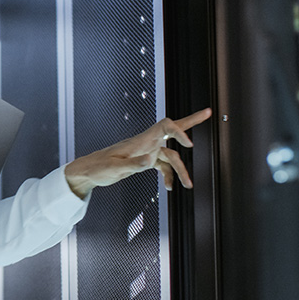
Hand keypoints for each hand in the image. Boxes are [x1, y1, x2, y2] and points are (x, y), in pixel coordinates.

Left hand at [63, 107, 212, 196]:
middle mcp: (146, 143)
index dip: (179, 131)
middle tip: (208, 112)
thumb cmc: (99, 167)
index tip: (188, 144)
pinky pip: (162, 165)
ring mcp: (146, 151)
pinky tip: (168, 187)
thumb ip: (133, 164)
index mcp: (141, 140)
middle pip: (173, 129)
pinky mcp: (144, 160)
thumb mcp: (115, 169)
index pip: (165, 126)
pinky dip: (168, 175)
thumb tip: (150, 161)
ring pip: (171, 156)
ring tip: (188, 185)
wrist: (89, 171)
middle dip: (191, 121)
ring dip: (181, 170)